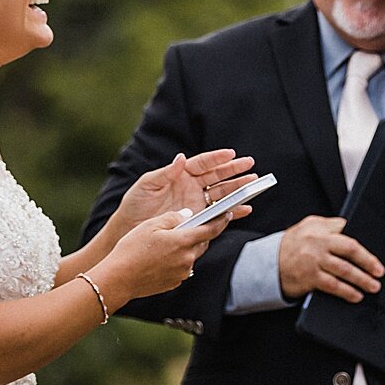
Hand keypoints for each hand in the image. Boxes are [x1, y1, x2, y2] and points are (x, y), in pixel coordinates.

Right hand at [107, 206, 243, 298]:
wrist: (119, 279)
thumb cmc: (132, 249)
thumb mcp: (151, 225)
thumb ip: (173, 217)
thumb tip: (187, 215)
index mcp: (184, 241)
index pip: (211, 229)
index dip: (222, 220)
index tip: (228, 214)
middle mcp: (187, 259)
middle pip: (202, 243)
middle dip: (199, 234)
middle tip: (190, 227)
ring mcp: (181, 273)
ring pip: (191, 256)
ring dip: (186, 248)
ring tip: (168, 243)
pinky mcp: (174, 283)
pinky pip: (181, 268)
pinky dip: (177, 260)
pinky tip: (161, 257)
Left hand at [114, 149, 256, 229]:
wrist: (131, 230)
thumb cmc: (136, 205)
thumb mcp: (146, 185)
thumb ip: (165, 173)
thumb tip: (181, 158)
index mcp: (181, 175)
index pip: (202, 164)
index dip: (217, 158)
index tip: (230, 154)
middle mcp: (192, 187)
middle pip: (217, 176)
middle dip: (234, 171)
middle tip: (250, 165)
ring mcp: (197, 203)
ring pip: (222, 193)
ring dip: (237, 189)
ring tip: (253, 184)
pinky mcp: (199, 219)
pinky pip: (219, 214)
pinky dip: (233, 212)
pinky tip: (245, 209)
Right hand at [277, 215, 384, 303]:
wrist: (267, 264)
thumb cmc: (291, 246)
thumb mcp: (308, 227)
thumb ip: (329, 227)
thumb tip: (351, 228)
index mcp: (319, 227)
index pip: (347, 231)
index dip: (363, 243)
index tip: (376, 254)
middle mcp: (317, 242)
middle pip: (350, 249)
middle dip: (368, 261)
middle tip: (379, 271)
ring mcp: (313, 260)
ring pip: (344, 269)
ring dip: (362, 279)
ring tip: (373, 286)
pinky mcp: (310, 278)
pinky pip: (333, 285)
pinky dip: (347, 291)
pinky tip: (356, 295)